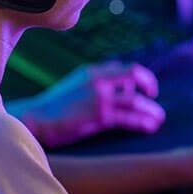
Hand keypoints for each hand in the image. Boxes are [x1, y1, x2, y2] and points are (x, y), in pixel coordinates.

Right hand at [13, 60, 165, 147]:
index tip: (146, 87)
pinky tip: (150, 127)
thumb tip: (118, 89)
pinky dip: (142, 122)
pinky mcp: (99, 116)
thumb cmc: (53, 107)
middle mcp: (98, 80)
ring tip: (158, 118)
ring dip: (150, 110)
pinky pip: (128, 118)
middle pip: (134, 75)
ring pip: (134, 100)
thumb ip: (95, 83)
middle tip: (154, 98)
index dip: (140, 76)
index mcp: (92, 71)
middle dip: (149, 85)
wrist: (34, 119)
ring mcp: (99, 97)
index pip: (124, 67)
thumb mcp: (75, 85)